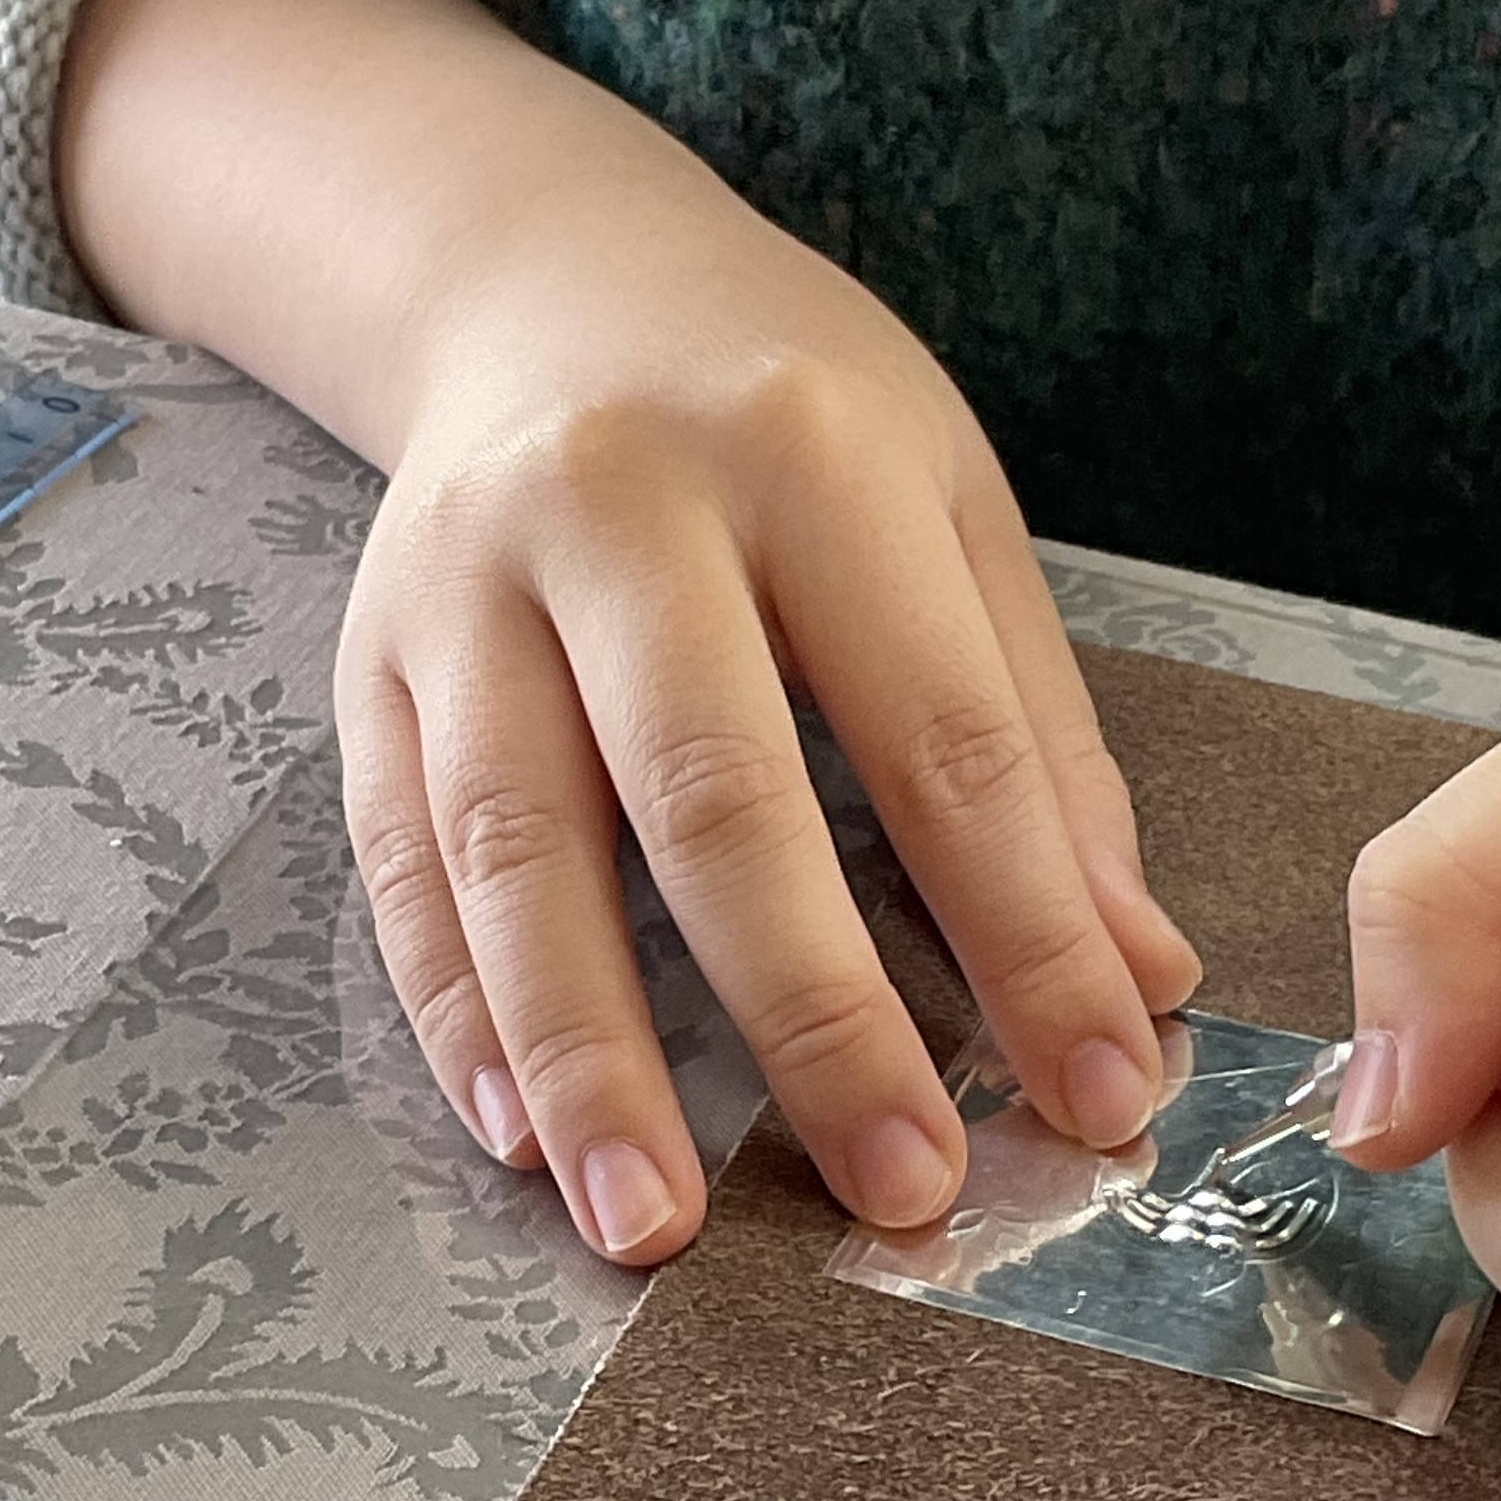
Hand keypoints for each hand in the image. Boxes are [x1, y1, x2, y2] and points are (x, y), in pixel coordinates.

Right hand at [57, 0, 1194, 1268]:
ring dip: (586, 1054)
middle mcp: (616, 504)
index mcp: (810, 453)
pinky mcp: (363, 658)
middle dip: (813, 1017)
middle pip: (716, 796)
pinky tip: (521, 1137)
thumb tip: (1137, 983)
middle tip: (898, 1193)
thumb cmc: (783, 416)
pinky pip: (398, 860)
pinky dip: (455, 1011)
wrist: (539, 275)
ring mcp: (462, 582)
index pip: (945, 737)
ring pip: (513, 843)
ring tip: (653, 1226)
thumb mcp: (951, 518)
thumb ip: (1039, 751)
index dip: (1029, 935)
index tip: (1102, 1094)